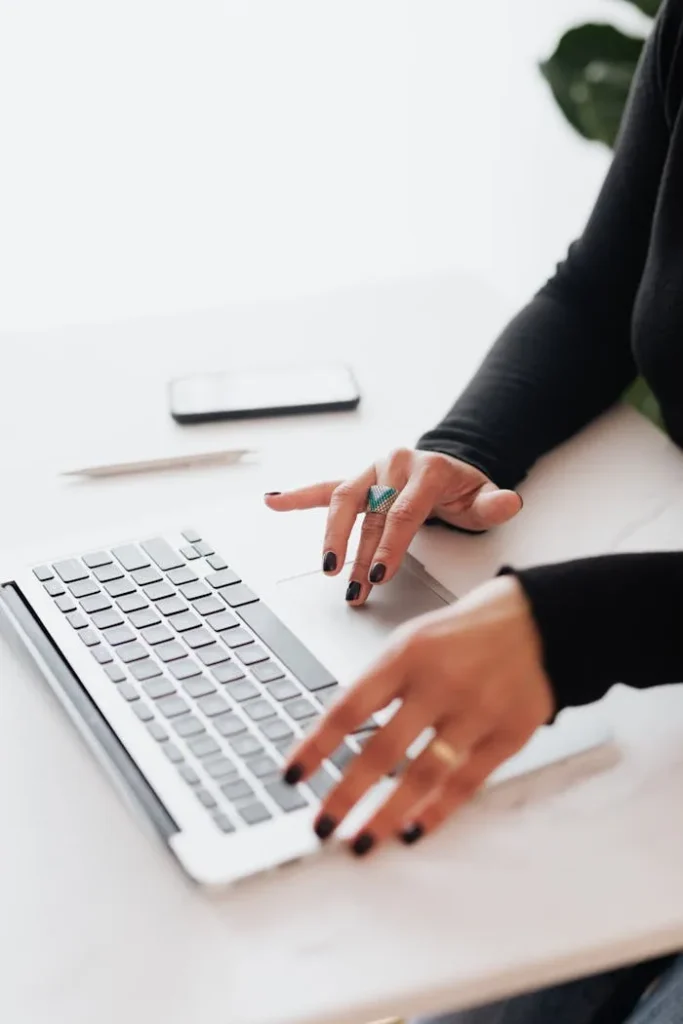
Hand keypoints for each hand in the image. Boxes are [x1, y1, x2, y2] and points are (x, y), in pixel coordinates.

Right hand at [264, 448, 521, 604]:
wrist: (451, 467)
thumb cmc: (464, 490)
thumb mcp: (484, 498)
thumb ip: (495, 503)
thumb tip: (508, 502)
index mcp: (426, 469)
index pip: (401, 512)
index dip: (389, 546)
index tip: (379, 575)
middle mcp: (394, 465)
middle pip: (370, 514)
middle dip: (359, 553)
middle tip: (353, 586)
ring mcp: (372, 472)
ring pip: (343, 502)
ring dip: (332, 538)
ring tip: (327, 569)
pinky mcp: (357, 480)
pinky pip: (324, 488)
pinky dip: (298, 495)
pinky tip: (273, 502)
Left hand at [283, 574, 553, 853]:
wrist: (541, 621)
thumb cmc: (466, 632)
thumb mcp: (414, 639)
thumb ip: (382, 683)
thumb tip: (338, 733)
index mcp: (407, 655)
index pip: (349, 707)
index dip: (317, 746)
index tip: (292, 775)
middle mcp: (439, 684)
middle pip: (383, 750)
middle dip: (346, 794)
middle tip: (322, 826)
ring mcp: (476, 711)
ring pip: (423, 775)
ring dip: (388, 815)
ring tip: (362, 842)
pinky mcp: (508, 734)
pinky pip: (466, 781)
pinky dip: (438, 810)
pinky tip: (414, 829)